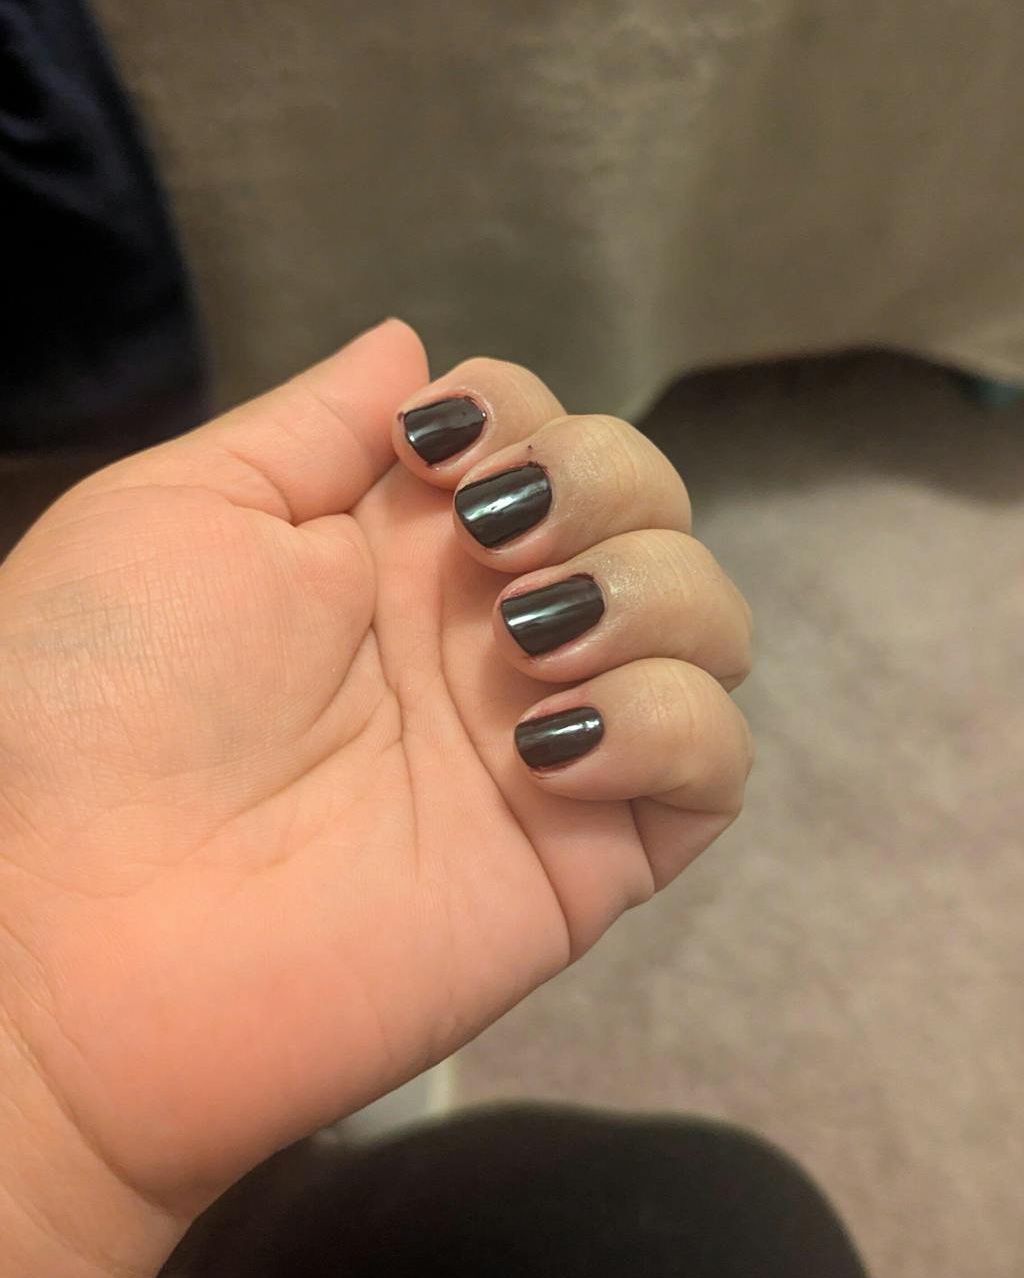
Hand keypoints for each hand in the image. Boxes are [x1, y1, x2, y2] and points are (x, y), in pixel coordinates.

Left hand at [0, 321, 752, 1214]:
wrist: (62, 932)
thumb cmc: (84, 704)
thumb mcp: (181, 509)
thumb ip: (314, 424)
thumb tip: (412, 346)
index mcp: (392, 547)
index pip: (542, 431)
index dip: (526, 411)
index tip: (437, 451)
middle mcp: (483, 633)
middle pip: (647, 507)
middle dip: (604, 482)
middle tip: (495, 543)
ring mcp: (545, 742)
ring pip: (709, 623)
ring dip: (649, 592)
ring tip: (529, 642)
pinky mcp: (585, 857)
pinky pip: (714, 766)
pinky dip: (670, 722)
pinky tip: (549, 746)